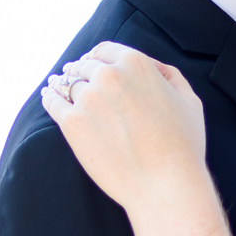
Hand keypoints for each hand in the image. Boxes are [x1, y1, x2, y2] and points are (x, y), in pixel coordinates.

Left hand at [40, 42, 206, 210]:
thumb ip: (169, 76)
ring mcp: (88, 99)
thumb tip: (152, 66)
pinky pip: (53, 102)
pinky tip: (47, 95)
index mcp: (136, 64)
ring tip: (57, 85)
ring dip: (63, 83)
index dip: (97, 56)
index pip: (106, 50)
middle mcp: (108, 75)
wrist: (164, 184)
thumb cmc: (182, 147)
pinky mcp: (72, 123)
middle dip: (80, 70)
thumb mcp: (188, 100)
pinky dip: (49, 96)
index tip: (90, 62)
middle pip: (85, 66)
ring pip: (68, 84)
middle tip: (73, 74)